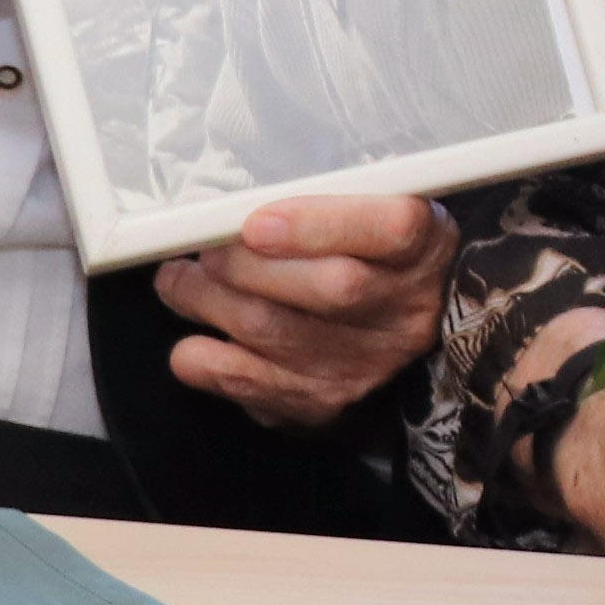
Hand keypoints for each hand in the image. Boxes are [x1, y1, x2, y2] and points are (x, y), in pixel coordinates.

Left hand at [158, 194, 452, 430]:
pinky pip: (255, 386)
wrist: (400, 334)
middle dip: (245, 264)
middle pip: (330, 287)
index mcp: (425, 246)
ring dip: (209, 302)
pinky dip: (207, 363)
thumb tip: (234, 205)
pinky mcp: (325, 402)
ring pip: (278, 332)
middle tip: (199, 249)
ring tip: (178, 281)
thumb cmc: (370, 256)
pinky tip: (192, 345)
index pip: (391, 229)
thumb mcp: (373, 211)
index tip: (256, 221)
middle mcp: (406, 311)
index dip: (318, 225)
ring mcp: (367, 364)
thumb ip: (322, 201)